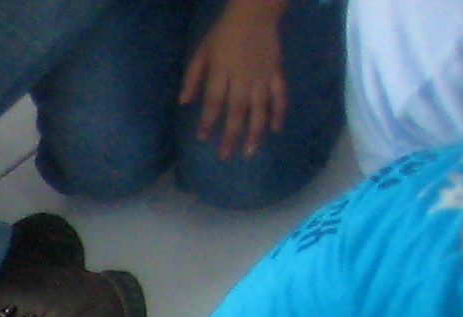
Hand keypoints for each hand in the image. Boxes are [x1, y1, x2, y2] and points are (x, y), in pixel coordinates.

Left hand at [182, 0, 286, 159]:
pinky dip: (279, 111)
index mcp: (222, 71)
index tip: (203, 138)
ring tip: (250, 151)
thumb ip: (192, 77)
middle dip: (231, 134)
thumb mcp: (201, 52)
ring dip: (256, 131)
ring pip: (260, 107)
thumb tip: (182, 103)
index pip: (214, 100)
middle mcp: (243, 76)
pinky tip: (275, 129)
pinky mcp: (277, 71)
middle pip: (237, 109)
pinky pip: (280, 94)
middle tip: (225, 156)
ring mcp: (263, 75)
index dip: (208, 120)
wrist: (255, 13)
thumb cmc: (223, 34)